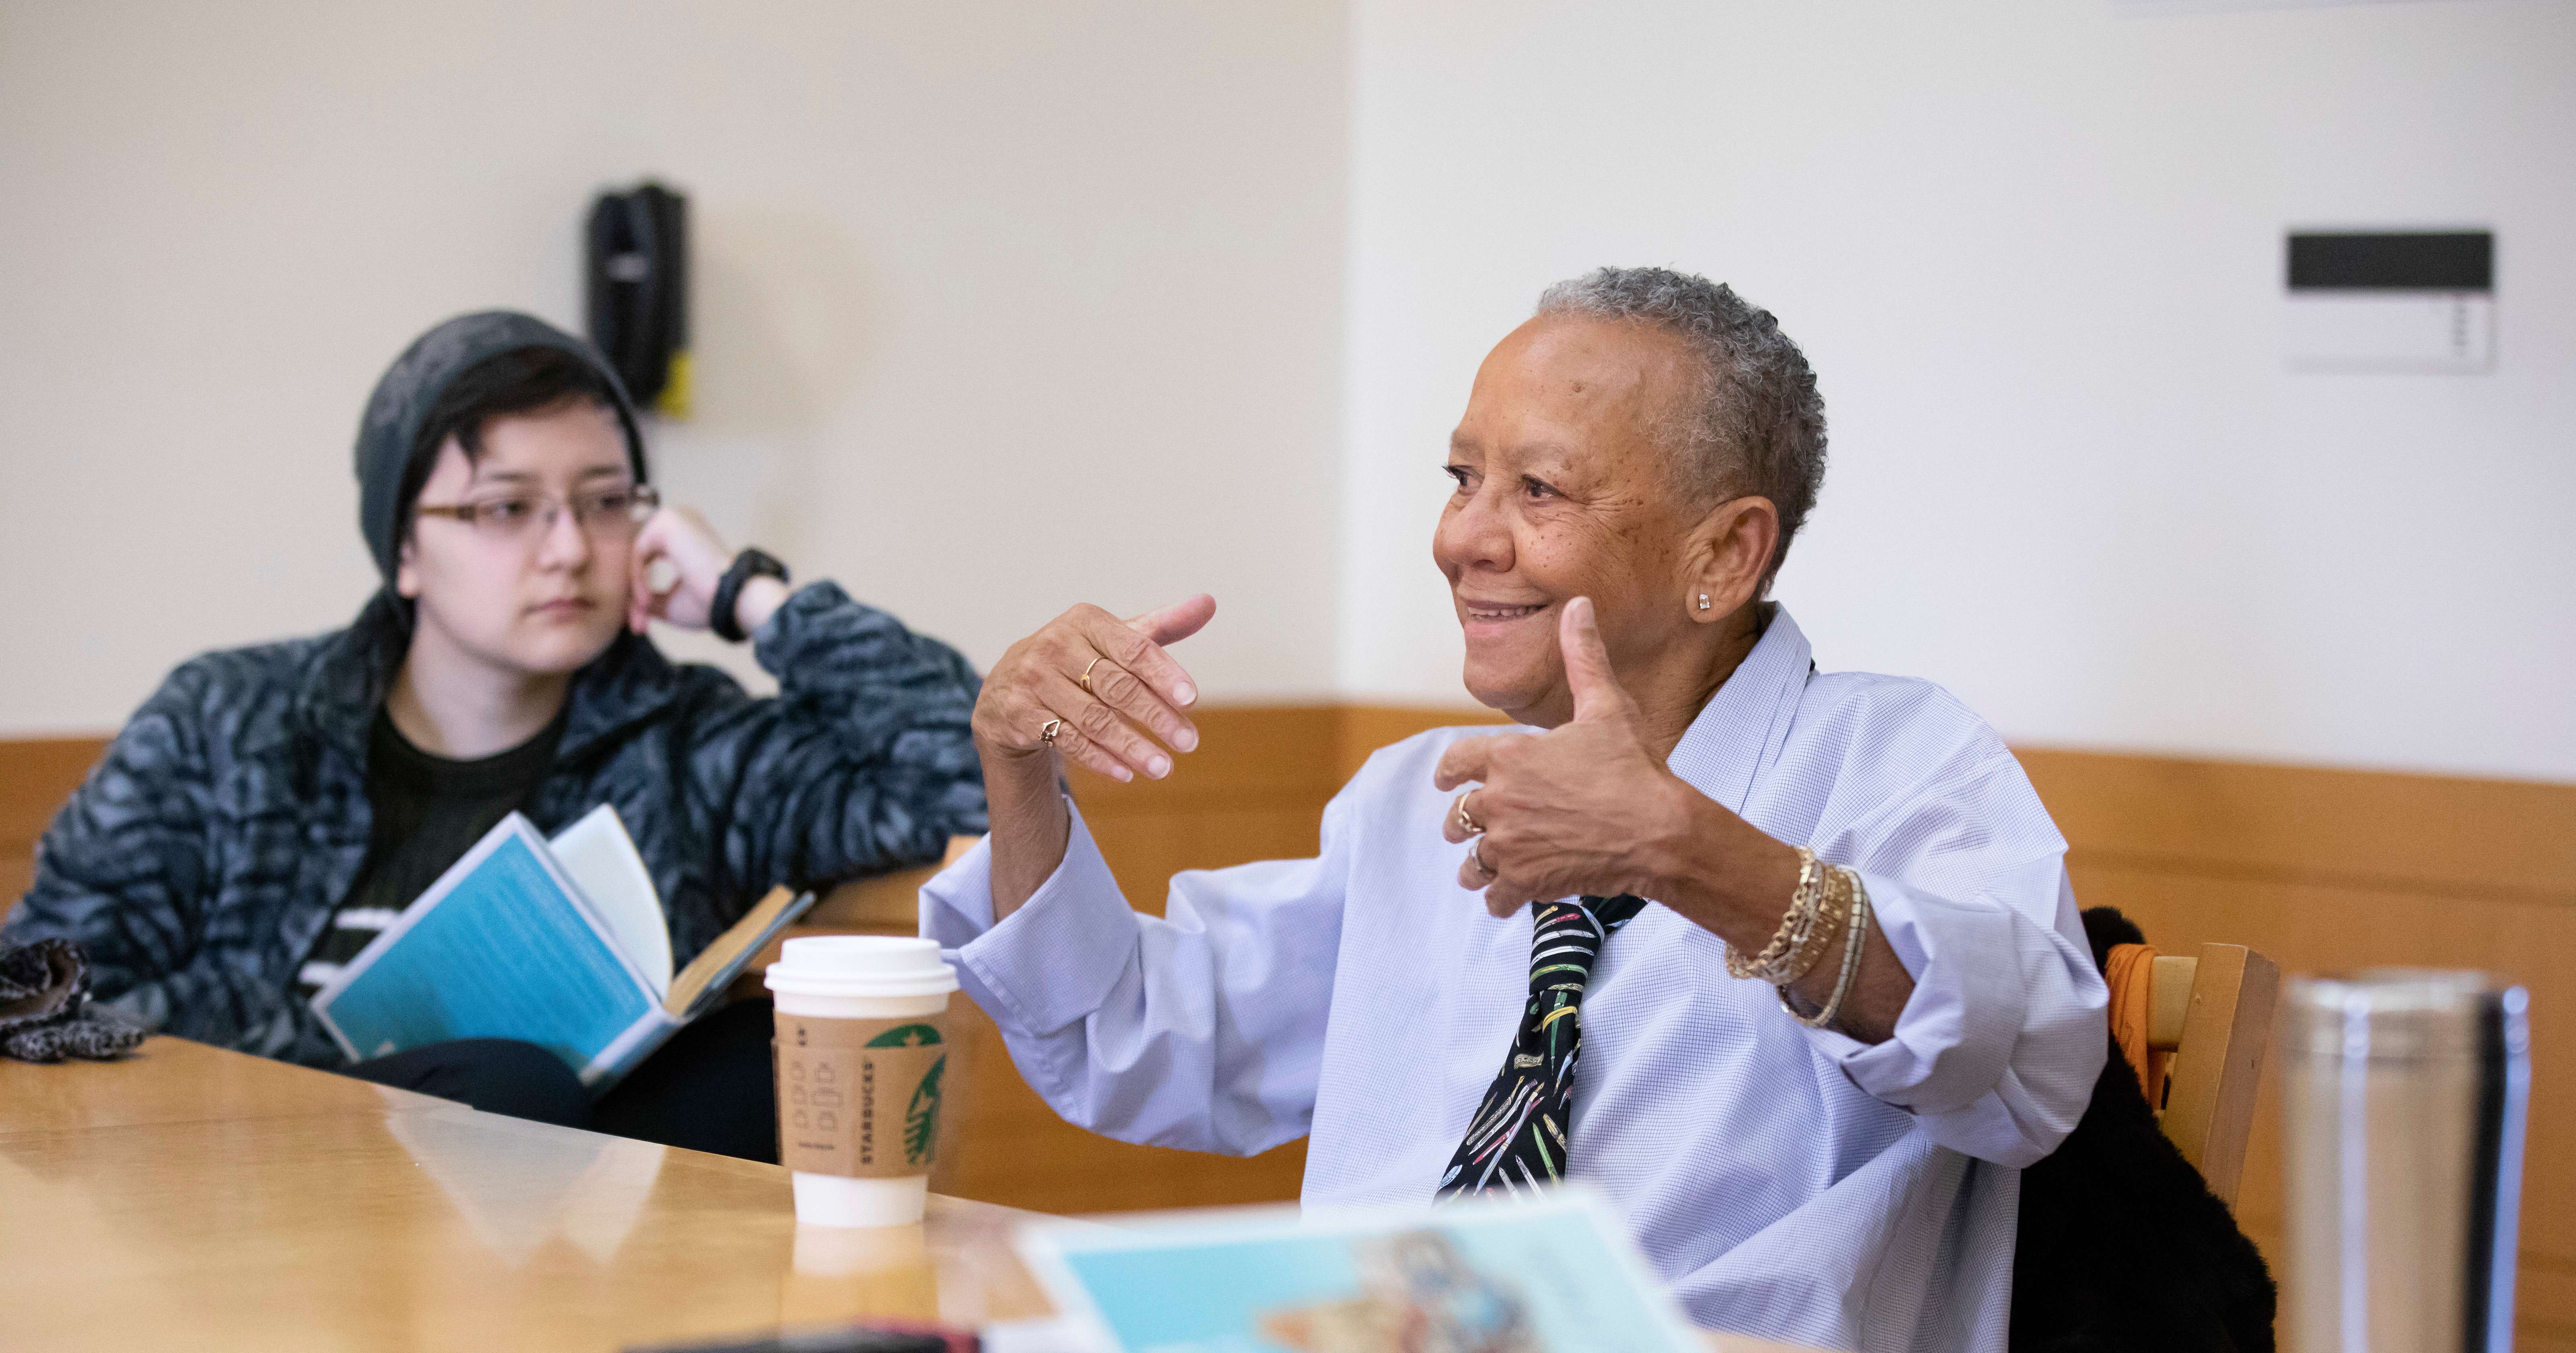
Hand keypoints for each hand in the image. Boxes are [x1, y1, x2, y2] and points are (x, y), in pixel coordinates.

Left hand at [626, 505, 784, 634]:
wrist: (734, 599)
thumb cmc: (709, 602)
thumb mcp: (670, 602)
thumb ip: (648, 597)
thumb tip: (627, 605)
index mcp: (683, 536)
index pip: (648, 558)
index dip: (641, 590)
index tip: (642, 623)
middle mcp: (679, 521)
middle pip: (640, 557)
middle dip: (636, 592)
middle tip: (638, 625)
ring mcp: (674, 518)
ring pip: (637, 555)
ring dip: (635, 588)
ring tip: (643, 613)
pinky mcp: (667, 521)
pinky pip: (638, 552)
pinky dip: (638, 579)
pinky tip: (646, 599)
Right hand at [972, 596, 1212, 782]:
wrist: (1007, 686)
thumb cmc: (1075, 659)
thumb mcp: (1112, 639)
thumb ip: (1159, 626)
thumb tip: (1208, 603)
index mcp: (1084, 620)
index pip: (1133, 648)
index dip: (1163, 674)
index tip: (1191, 700)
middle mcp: (1055, 645)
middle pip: (1116, 686)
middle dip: (1156, 717)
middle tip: (1189, 742)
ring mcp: (1033, 679)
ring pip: (1093, 718)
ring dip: (1132, 746)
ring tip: (1164, 767)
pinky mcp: (1019, 712)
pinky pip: (1067, 739)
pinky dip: (1099, 759)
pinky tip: (1127, 773)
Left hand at [1433, 596, 1699, 916]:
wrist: (1658, 829)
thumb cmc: (1633, 767)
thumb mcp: (1606, 706)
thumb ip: (1583, 657)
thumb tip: (1579, 606)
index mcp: (1508, 756)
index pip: (1454, 762)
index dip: (1449, 771)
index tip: (1445, 780)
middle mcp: (1498, 799)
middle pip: (1458, 815)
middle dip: (1464, 821)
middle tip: (1472, 827)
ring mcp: (1508, 843)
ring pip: (1470, 860)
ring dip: (1476, 864)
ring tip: (1483, 868)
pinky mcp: (1524, 881)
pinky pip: (1493, 896)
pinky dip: (1498, 898)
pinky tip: (1508, 896)